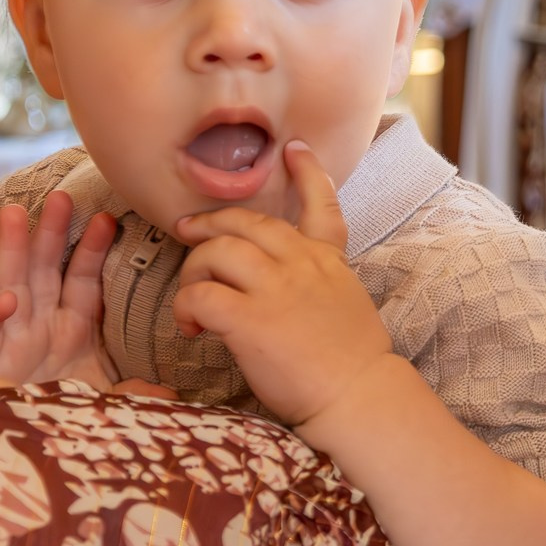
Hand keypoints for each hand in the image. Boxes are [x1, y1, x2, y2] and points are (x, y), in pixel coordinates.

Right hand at [0, 192, 174, 397]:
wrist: (22, 449)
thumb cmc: (61, 416)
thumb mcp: (102, 401)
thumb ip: (133, 394)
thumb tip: (169, 395)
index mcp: (71, 327)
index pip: (83, 279)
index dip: (92, 249)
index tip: (108, 219)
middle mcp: (39, 324)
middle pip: (45, 269)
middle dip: (52, 232)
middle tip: (62, 196)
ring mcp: (10, 339)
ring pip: (10, 285)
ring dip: (13, 250)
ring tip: (16, 215)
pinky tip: (5, 301)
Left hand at [173, 141, 391, 431]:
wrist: (358, 396)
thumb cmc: (354, 364)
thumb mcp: (347, 303)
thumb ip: (318, 283)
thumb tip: (284, 290)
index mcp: (327, 260)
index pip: (321, 203)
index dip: (307, 173)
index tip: (294, 149)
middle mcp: (301, 263)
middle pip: (246, 222)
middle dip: (210, 221)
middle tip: (187, 229)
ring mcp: (275, 288)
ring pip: (216, 252)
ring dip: (193, 270)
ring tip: (190, 298)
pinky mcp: (250, 319)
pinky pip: (201, 295)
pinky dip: (187, 307)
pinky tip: (191, 327)